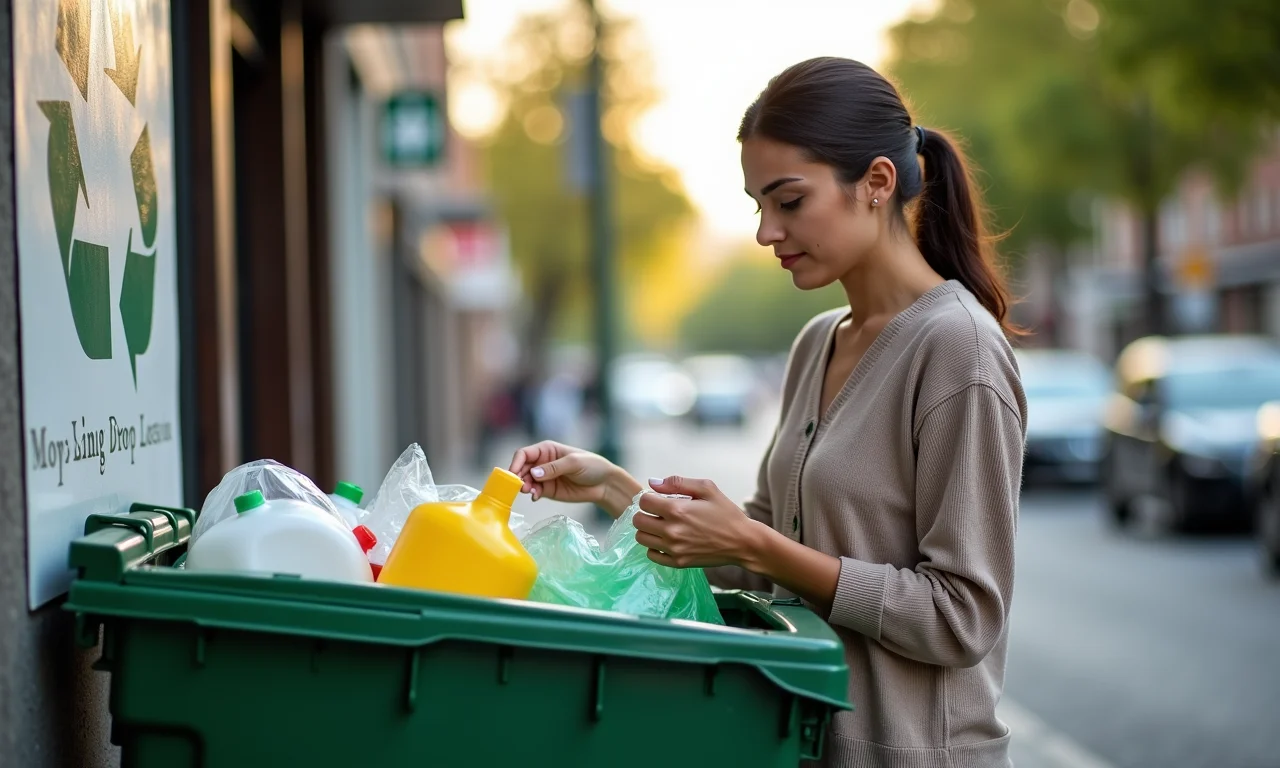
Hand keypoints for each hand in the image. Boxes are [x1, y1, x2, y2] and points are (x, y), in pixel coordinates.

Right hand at [508, 440, 641, 515]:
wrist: (604, 484)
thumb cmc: (591, 466)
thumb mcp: (573, 463)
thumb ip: (554, 468)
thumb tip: (534, 473)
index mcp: (546, 450)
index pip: (524, 454)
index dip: (516, 462)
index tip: (513, 473)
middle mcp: (542, 462)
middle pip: (522, 468)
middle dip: (518, 477)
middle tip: (521, 486)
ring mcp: (544, 477)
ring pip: (526, 481)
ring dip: (524, 486)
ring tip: (530, 492)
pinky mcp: (548, 490)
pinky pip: (535, 492)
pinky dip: (532, 494)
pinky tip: (536, 497)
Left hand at [634, 476, 764, 568]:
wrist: (743, 542)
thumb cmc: (726, 513)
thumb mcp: (707, 488)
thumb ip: (677, 482)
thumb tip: (652, 482)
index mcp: (677, 510)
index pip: (644, 501)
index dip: (649, 497)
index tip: (659, 499)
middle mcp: (672, 530)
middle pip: (638, 521)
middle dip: (645, 513)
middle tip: (658, 513)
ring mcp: (674, 549)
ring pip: (642, 538)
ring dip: (648, 530)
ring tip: (662, 526)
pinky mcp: (678, 562)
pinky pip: (652, 555)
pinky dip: (654, 547)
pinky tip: (667, 540)